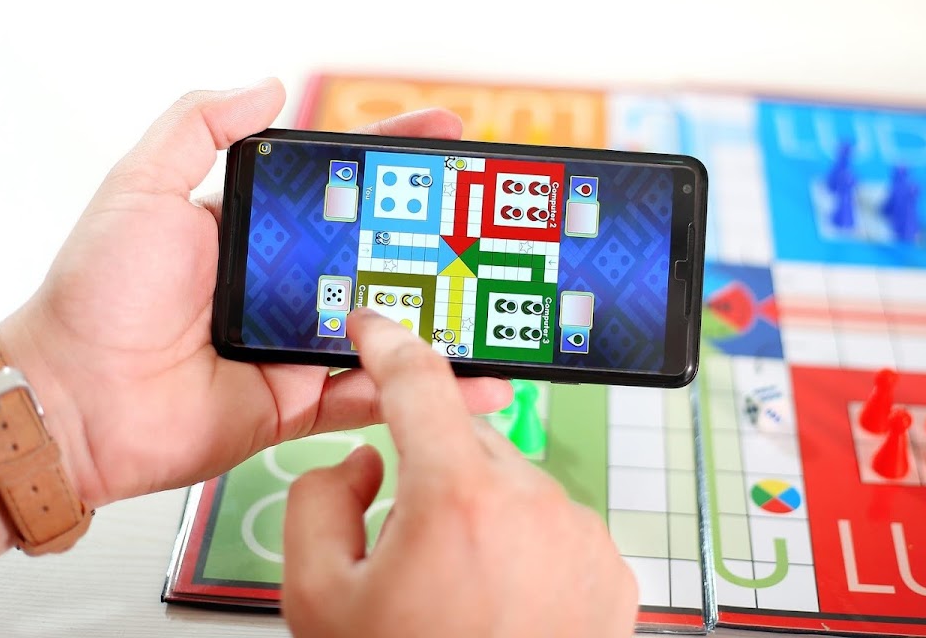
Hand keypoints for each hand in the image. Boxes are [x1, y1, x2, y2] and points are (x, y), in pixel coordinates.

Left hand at [0, 79, 512, 506]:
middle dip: (439, 233)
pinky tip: (478, 380)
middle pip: (380, 252)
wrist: (71, 401)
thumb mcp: (141, 188)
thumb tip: (266, 84)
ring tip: (501, 293)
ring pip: (391, 324)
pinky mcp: (302, 402)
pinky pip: (375, 394)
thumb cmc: (96, 293)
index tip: (446, 133)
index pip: (343, 186)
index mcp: (260, 232)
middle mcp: (287, 285)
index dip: (395, 158)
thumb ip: (198, 126)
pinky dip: (426, 390)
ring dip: (445, 310)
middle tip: (493, 217)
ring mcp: (299, 345)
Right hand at [281, 309, 638, 637]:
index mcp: (458, 499)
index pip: (418, 381)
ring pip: (512, 484)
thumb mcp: (316, 602)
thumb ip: (320, 504)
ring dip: (480, 513)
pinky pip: (554, 524)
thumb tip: (361, 465)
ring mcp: (580, 535)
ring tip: (459, 592)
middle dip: (431, 470)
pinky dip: (524, 544)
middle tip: (408, 545)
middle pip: (466, 441)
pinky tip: (501, 602)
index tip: (376, 322)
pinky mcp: (609, 568)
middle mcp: (532, 504)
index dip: (388, 341)